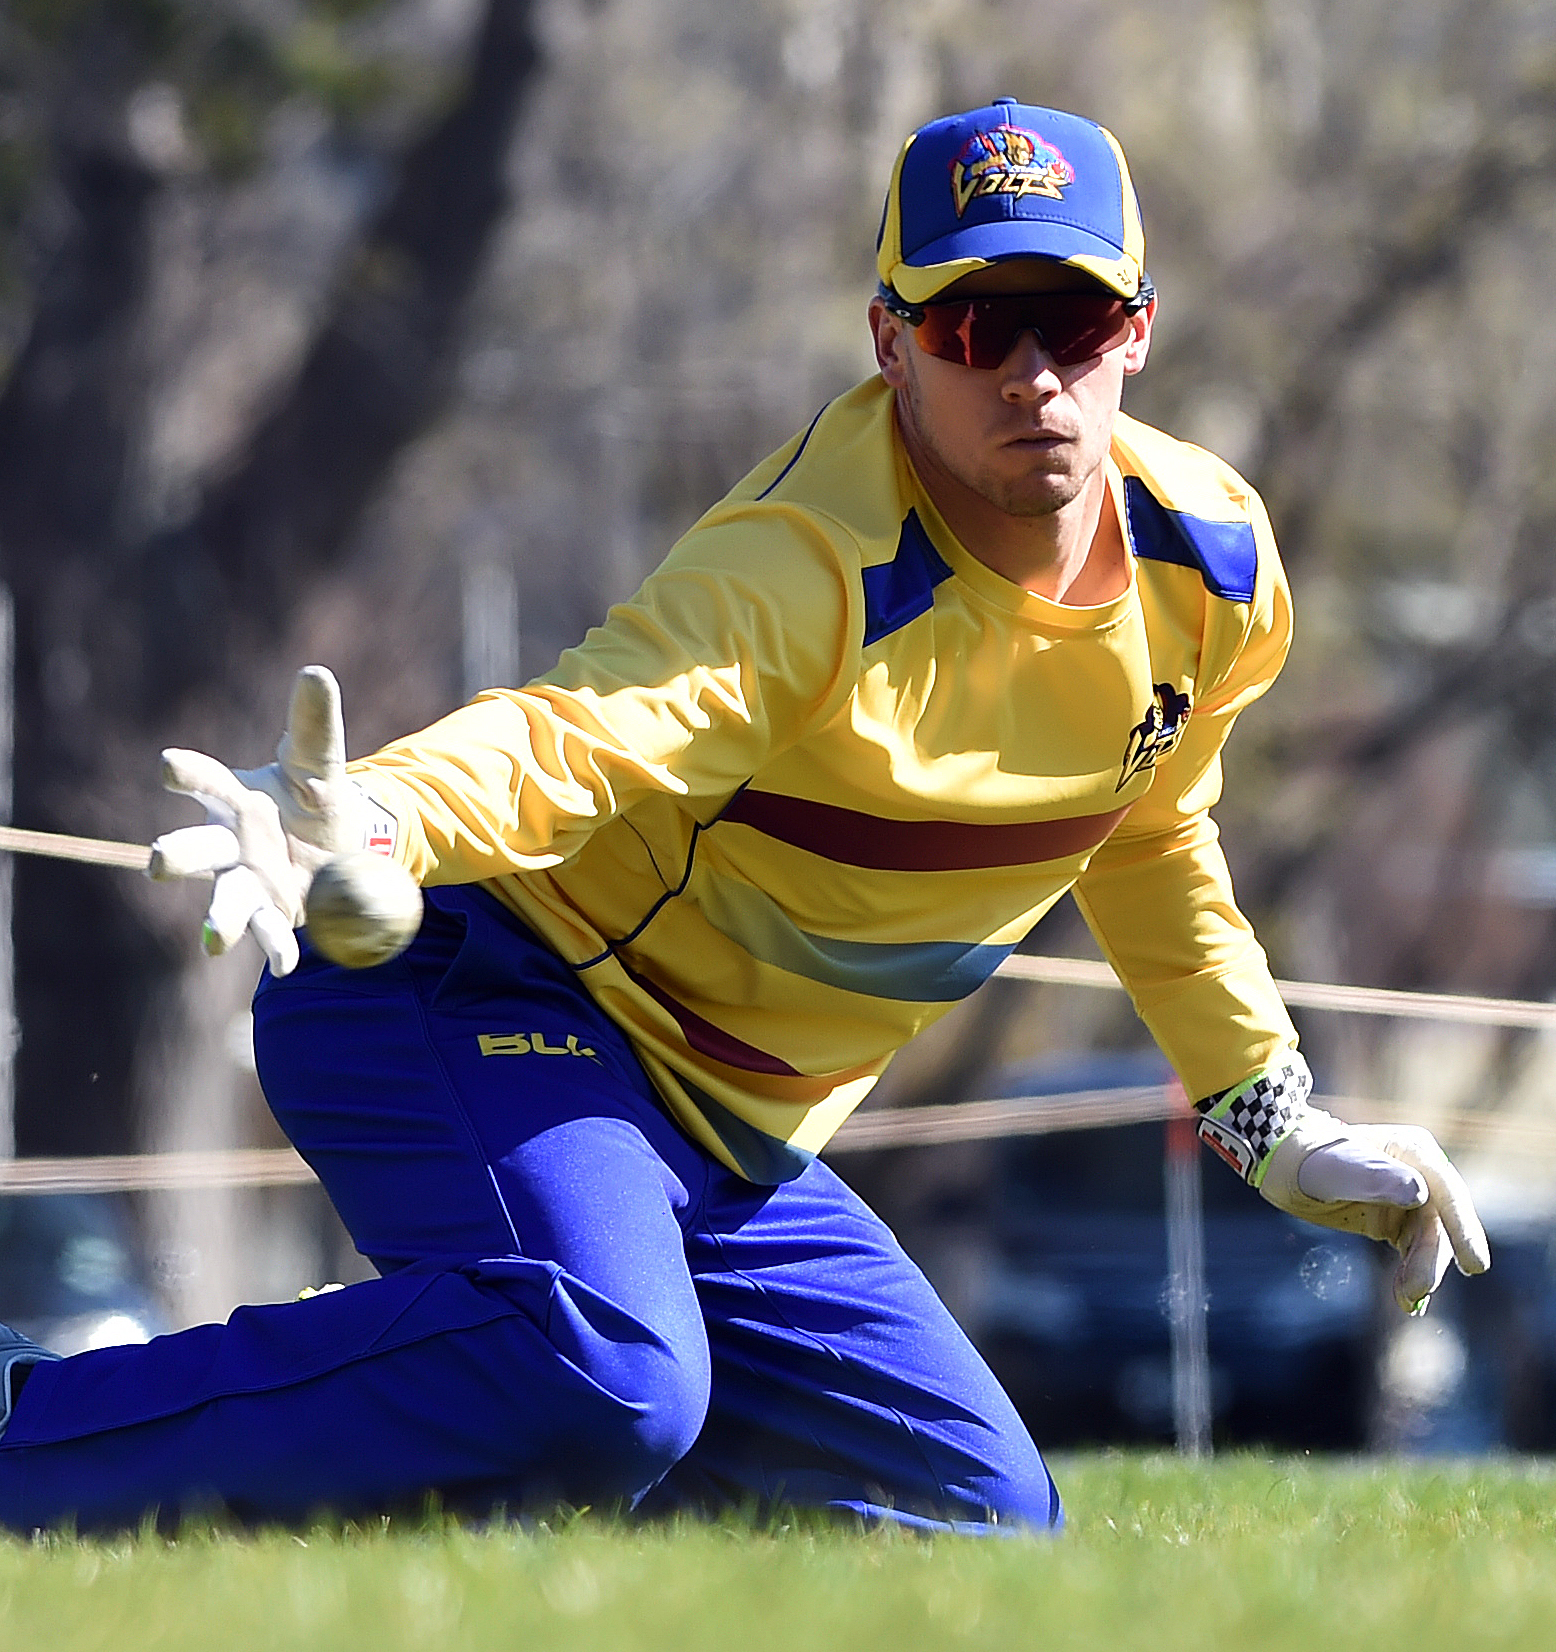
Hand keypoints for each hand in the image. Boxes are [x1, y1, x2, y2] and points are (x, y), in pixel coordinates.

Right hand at [149, 667, 393, 975]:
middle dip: (176, 855)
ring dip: (218, 920)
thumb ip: (315, 722)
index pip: (205, 782)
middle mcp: (231, 843)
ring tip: (212, 942)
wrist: (338, 843)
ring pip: (224, 899)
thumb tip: (317, 672)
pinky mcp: (273, 911)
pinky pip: (270, 931)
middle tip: (159, 862)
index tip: (168, 766)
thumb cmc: (314, 796)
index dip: (187, 774)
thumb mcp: (320, 759)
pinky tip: (286, 963)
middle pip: (196, 849)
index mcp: (236, 798)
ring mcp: (247, 881)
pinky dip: (276, 947)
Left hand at [1260, 1112, 1490, 1315]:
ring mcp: (1410, 1197)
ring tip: (1406, 1300)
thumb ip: (1375, 1178)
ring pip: (1430, 1241)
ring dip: (1422, 1272)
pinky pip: (1414, 1251)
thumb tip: (1419, 1193)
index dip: (1462, 1229)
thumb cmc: (1309, 1159)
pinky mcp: (1397, 1219)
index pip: (1447, 1193)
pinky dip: (1413, 1273)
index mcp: (1412, 1151)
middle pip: (1440, 1222)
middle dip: (1432, 1259)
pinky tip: (1407, 1298)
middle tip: (1419, 1290)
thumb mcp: (1338, 1169)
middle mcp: (1419, 1173)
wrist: (1284, 1164)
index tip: (1474, 1266)